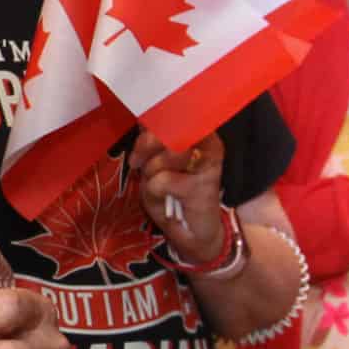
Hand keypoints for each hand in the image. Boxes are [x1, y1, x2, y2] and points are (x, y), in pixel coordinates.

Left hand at [129, 130, 224, 263]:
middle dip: (145, 148)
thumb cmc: (172, 196)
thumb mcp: (154, 165)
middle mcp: (207, 142)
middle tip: (140, 164)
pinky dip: (156, 191)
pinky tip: (169, 198)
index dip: (150, 125)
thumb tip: (142, 124)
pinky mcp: (205, 183)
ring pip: (163, 156)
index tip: (140, 141)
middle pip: (166, 130)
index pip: (171, 114)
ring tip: (162, 185)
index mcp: (197, 133)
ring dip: (152, 173)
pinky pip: (162, 180)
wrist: (193, 233)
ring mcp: (208, 161)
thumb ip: (151, 143)